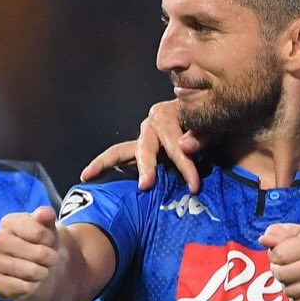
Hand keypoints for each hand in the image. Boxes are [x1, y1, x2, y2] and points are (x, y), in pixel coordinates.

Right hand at [0, 207, 60, 300]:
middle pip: (38, 254)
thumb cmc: (40, 242)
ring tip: (39, 269)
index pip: (41, 234)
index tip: (48, 241)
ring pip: (31, 272)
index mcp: (8, 222)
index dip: (51, 240)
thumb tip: (45, 213)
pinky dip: (32, 286)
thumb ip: (47, 216)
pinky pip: (23, 288)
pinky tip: (28, 281)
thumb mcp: (47, 227)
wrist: (31, 266)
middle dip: (50, 259)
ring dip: (42, 273)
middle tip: (48, 259)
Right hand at [81, 101, 206, 192]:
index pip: (175, 144)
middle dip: (146, 166)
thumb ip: (200, 137)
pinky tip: (89, 175)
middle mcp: (150, 124)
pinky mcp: (139, 149)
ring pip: (121, 150)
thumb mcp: (212, 128)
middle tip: (146, 185)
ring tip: (87, 175)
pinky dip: (104, 164)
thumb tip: (183, 146)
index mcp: (167, 115)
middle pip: (145, 147)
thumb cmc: (211, 125)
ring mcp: (143, 137)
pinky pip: (119, 156)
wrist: (210, 120)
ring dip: (106, 163)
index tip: (194, 185)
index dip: (185, 165)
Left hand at [259, 223, 299, 300]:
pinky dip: (296, 300)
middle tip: (284, 269)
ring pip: (290, 292)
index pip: (279, 255)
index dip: (273, 256)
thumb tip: (263, 240)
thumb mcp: (295, 233)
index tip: (280, 255)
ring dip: (287, 287)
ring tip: (296, 278)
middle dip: (278, 272)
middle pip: (283, 275)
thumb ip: (276, 232)